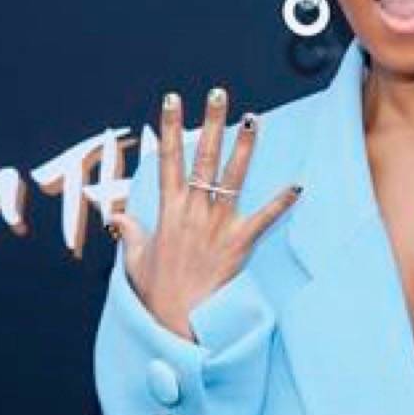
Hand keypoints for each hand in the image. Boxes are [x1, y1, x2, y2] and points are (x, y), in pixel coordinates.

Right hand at [105, 86, 301, 341]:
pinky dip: (280, 202)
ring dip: (244, 147)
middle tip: (217, 93)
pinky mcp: (238, 242)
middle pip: (202, 157)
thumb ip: (129, 232)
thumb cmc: (156, 292)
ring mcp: (216, 224)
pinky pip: (262, 218)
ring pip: (231, 177)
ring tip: (252, 117)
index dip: (170, 128)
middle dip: (210, 123)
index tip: (172, 100)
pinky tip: (297, 185)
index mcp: (168, 210)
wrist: (176, 321)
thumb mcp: (135, 258)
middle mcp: (192, 210)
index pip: (168, 159)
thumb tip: (115, 216)